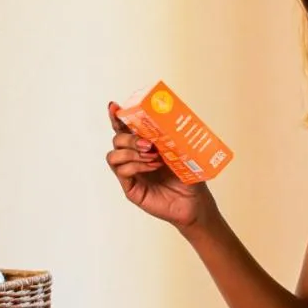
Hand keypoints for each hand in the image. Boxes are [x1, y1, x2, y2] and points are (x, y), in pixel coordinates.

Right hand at [106, 102, 209, 231]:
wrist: (194, 201)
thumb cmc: (188, 176)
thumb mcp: (180, 151)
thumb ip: (169, 137)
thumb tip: (166, 119)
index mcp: (143, 145)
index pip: (124, 128)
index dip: (116, 117)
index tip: (114, 106)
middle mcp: (133, 157)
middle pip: (116, 139)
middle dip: (129, 137)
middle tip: (149, 143)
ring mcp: (130, 173)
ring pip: (114, 155)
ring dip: (132, 152)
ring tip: (152, 156)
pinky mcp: (130, 187)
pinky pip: (122, 171)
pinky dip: (136, 166)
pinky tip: (152, 166)